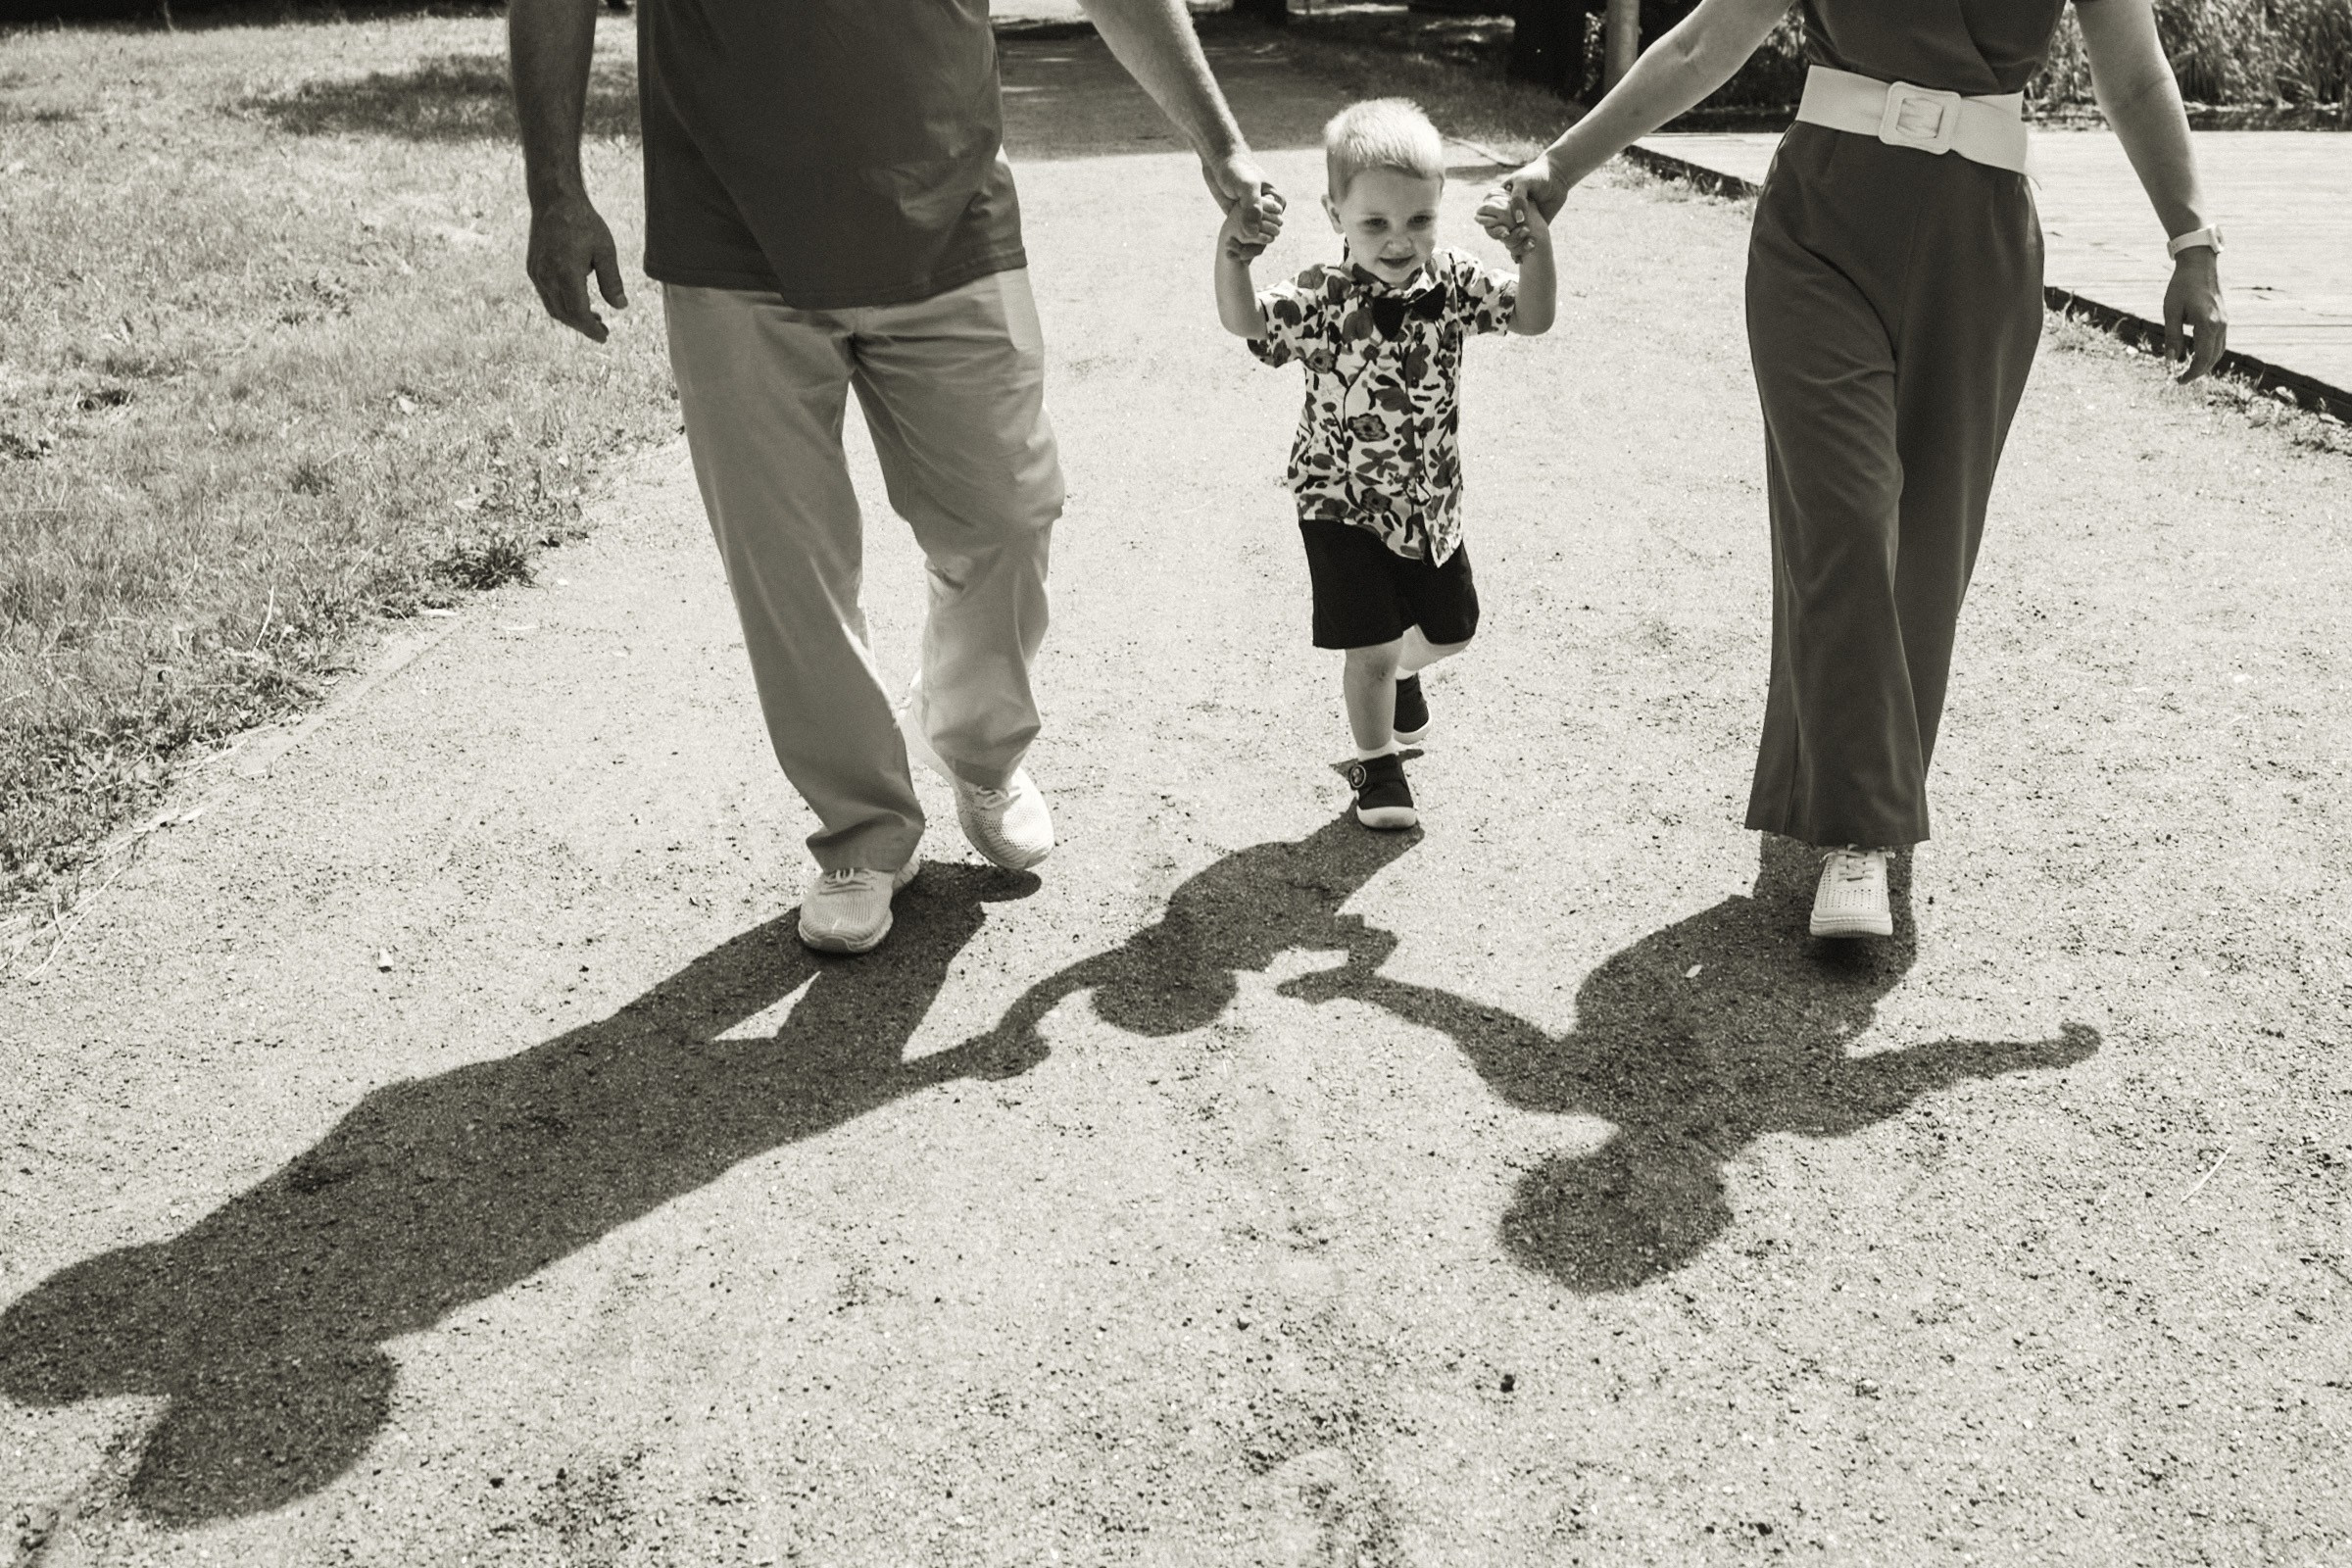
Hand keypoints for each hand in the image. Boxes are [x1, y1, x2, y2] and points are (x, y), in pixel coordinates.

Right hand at [526, 189, 626, 342]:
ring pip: (553, 307)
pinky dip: (561, 305)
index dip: (591, 329)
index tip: (604, 337)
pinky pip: (546, 296)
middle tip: (603, 331)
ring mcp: (536, 273)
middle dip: (583, 326)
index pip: (578, 313)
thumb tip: (621, 307)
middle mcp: (547, 276)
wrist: (554, 200)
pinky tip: (578, 302)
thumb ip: (612, 281)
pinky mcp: (533, 268)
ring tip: (594, 319)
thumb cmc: (583, 223)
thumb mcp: (605, 251)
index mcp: (566, 273)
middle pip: (564, 315)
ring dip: (572, 318)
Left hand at [1201, 148, 1284, 256]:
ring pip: (1253, 239)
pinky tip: (1229, 253)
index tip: (1248, 246)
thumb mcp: (1246, 187)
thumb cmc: (1237, 169)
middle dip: (1253, 248)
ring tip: (1232, 255)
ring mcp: (1252, 215)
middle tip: (1240, 256)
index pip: (1275, 228)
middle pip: (1265, 237)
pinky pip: (1241, 236)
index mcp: (1276, 203)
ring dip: (1244, 249)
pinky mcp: (1239, 218)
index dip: (1264, 239)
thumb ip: (1252, 208)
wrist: (1219, 162)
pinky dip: (1237, 245)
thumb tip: (1253, 233)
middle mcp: (1267, 210)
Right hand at [1477, 157, 1567, 248]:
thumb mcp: (1523, 182)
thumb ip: (1517, 199)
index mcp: (1500, 201)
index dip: (1489, 224)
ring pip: (1509, 238)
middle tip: (1508, 233)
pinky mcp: (1532, 227)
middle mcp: (1507, 213)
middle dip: (1500, 235)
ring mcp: (1519, 221)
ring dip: (1514, 242)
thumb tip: (1518, 220)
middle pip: (1495, 229)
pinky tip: (1527, 250)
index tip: (1502, 227)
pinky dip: (1523, 248)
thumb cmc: (1537, 175)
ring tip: (1526, 237)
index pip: (1486, 216)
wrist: (1558, 177)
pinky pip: (1524, 241)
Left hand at [2163, 248, 2225, 381]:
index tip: (2178, 381)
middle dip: (2198, 371)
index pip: (2203, 358)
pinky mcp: (2223, 318)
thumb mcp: (2170, 311)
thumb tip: (2170, 360)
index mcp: (2207, 324)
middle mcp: (2220, 325)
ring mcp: (2224, 321)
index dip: (2191, 373)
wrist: (2199, 265)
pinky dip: (2210, 353)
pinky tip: (2196, 355)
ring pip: (2219, 351)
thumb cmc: (2181, 286)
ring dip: (2205, 363)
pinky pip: (2220, 342)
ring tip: (2188, 369)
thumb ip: (2172, 337)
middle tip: (2181, 378)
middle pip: (2212, 358)